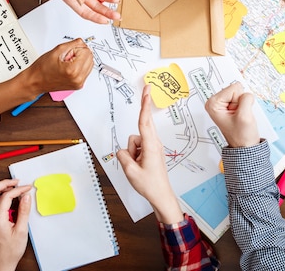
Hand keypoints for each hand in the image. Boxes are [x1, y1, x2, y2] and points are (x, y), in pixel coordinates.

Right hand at [0, 38, 93, 114]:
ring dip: (81, 60)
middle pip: (90, 58)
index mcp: (73, 70)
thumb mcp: (56, 51)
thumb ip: (72, 44)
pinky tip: (69, 67)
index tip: (68, 52)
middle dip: (80, 54)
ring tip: (67, 63)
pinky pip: (86, 71)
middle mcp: (78, 78)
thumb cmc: (42, 69)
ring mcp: (79, 83)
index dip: (76, 48)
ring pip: (90, 64)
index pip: (86, 52)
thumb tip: (82, 42)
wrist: (35, 81)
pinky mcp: (79, 85)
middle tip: (67, 57)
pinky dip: (80, 67)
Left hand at [0, 179, 31, 270]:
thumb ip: (23, 211)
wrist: (0, 263)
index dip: (18, 189)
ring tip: (9, 188)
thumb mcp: (21, 231)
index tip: (27, 188)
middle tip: (15, 182)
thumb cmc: (10, 251)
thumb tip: (26, 197)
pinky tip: (3, 198)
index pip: (6, 196)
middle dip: (3, 183)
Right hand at [117, 85, 182, 223]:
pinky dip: (134, 155)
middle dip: (141, 114)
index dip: (144, 104)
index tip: (147, 92)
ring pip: (134, 141)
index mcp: (150, 146)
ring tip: (137, 166)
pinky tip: (138, 166)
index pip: (145, 121)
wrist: (161, 195)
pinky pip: (136, 148)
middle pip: (140, 127)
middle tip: (146, 89)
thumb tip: (123, 150)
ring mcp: (153, 147)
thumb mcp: (130, 171)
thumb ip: (123, 156)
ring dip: (131, 152)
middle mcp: (153, 143)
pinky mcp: (151, 151)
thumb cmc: (149, 184)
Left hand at [204, 82, 259, 147]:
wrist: (244, 145)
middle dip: (241, 102)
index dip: (239, 101)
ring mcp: (223, 103)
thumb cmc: (241, 136)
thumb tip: (246, 93)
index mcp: (213, 103)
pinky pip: (242, 98)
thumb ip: (245, 99)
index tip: (236, 113)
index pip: (233, 88)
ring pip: (240, 93)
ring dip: (243, 105)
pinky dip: (245, 106)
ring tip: (239, 116)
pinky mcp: (229, 105)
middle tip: (238, 115)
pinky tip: (241, 115)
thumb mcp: (244, 116)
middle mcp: (215, 102)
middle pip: (236, 89)